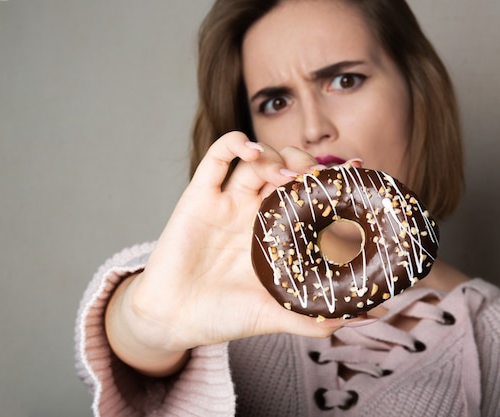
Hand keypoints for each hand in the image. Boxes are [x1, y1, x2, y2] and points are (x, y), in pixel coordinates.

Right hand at [106, 131, 364, 375]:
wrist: (173, 319)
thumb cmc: (221, 317)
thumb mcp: (274, 315)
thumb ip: (314, 317)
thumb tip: (365, 317)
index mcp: (274, 235)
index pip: (308, 197)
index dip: (331, 181)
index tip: (356, 172)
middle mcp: (253, 213)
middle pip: (285, 170)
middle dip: (305, 164)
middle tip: (316, 176)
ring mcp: (226, 201)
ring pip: (257, 160)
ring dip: (276, 154)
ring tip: (287, 171)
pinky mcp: (199, 195)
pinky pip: (217, 158)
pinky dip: (235, 143)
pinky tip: (252, 149)